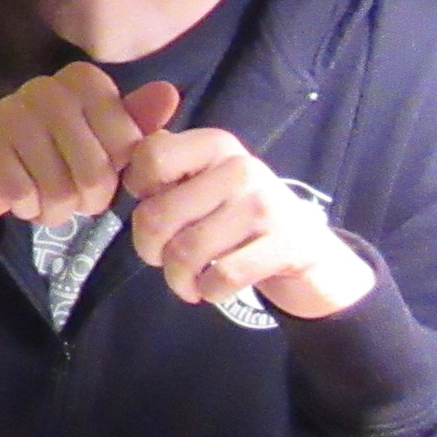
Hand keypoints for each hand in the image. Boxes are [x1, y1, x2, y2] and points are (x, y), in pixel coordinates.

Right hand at [0, 65, 181, 242]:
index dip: (119, 174)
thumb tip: (169, 93)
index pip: (127, 145)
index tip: (102, 172)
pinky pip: (22, 194)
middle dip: (89, 199)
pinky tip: (21, 199)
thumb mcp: (102, 142)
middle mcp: (44, 87)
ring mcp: (7, 111)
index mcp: (82, 81)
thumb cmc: (54, 155)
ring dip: (57, 210)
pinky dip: (27, 209)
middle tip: (75, 197)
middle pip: (94, 171)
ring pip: (58, 189)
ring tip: (47, 200)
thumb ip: (135, 123)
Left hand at [124, 127, 376, 319]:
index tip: (149, 206)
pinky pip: (223, 276)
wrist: (312, 253)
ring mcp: (265, 205)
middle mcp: (240, 168)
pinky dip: (208, 291)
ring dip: (177, 278)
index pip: (150, 156)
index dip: (137, 190)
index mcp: (214, 145)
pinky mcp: (286, 245)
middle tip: (159, 259)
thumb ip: (167, 169)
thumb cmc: (240, 216)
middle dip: (148, 249)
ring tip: (185, 282)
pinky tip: (211, 289)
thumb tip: (124, 169)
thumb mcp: (207, 181)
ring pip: (186, 251)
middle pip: (157, 214)